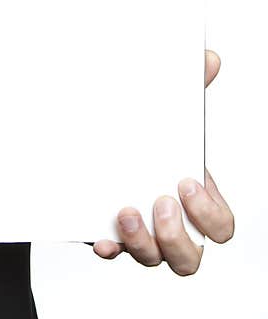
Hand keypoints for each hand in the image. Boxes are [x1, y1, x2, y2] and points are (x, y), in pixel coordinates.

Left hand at [92, 50, 233, 274]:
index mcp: (194, 200)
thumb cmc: (147, 140)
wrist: (99, 147)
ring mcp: (141, 236)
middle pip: (190, 257)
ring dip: (142, 242)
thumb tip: (206, 60)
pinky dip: (109, 247)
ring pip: (153, 259)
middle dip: (177, 235)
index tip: (186, 181)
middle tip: (161, 202)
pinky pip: (113, 253)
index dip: (209, 213)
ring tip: (125, 211)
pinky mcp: (110, 236)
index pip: (219, 226)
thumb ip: (188, 91)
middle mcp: (171, 226)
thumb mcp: (167, 116)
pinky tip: (101, 238)